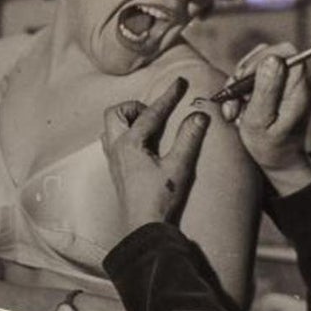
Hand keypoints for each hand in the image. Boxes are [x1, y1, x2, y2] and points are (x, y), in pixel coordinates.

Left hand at [102, 77, 210, 231]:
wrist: (143, 227)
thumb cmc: (159, 199)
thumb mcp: (178, 167)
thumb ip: (188, 138)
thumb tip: (199, 115)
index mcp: (130, 144)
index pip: (150, 113)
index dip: (167, 97)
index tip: (179, 83)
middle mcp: (116, 148)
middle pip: (116, 113)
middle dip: (136, 107)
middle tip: (157, 114)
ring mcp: (113, 159)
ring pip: (111, 127)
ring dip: (129, 120)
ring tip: (151, 128)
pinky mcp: (116, 169)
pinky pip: (114, 141)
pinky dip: (127, 133)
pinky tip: (144, 145)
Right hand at [220, 43, 310, 195]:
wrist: (277, 160)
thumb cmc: (270, 146)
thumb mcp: (261, 121)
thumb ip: (266, 89)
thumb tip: (272, 58)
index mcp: (298, 88)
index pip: (285, 52)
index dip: (262, 59)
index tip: (245, 80)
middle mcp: (294, 82)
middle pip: (267, 54)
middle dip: (244, 73)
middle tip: (236, 97)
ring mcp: (284, 84)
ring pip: (256, 64)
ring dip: (238, 83)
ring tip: (235, 107)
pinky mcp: (273, 88)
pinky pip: (252, 76)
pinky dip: (239, 89)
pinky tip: (238, 106)